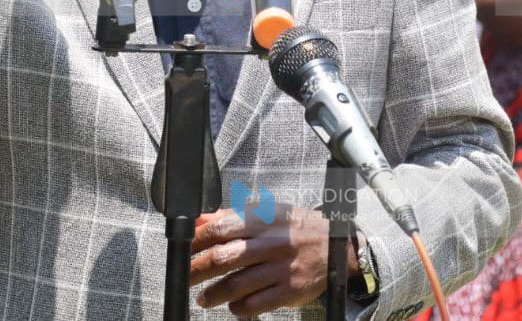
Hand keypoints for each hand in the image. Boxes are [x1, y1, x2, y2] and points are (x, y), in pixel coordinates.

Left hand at [191, 204, 341, 316]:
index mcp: (265, 219)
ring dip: (213, 294)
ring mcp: (282, 268)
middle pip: (224, 258)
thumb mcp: (268, 213)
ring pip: (236, 285)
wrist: (337, 245)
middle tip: (186, 278)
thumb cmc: (295, 228)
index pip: (221, 228)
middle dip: (197, 270)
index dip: (197, 240)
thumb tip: (198, 221)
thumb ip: (231, 216)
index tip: (184, 249)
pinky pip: (255, 305)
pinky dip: (238, 308)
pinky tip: (233, 305)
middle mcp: (273, 242)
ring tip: (204, 297)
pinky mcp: (289, 291)